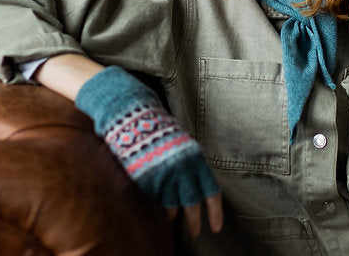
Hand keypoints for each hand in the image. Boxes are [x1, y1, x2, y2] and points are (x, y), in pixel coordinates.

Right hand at [75, 65, 222, 235]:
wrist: (133, 117)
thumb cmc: (160, 129)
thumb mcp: (182, 144)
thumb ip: (191, 166)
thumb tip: (198, 187)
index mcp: (196, 158)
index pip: (211, 191)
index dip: (215, 212)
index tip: (216, 228)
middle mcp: (182, 169)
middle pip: (192, 204)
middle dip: (194, 222)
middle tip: (195, 232)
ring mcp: (163, 176)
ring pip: (172, 206)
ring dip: (173, 212)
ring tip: (172, 215)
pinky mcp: (146, 181)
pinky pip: (155, 200)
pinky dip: (157, 204)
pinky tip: (157, 202)